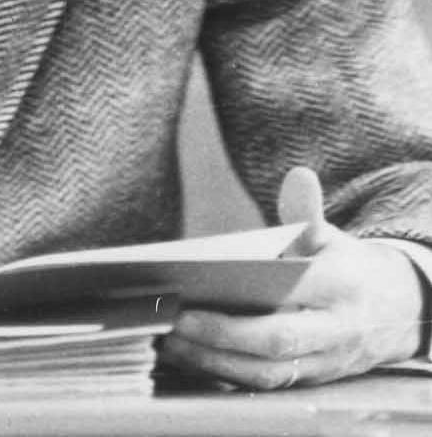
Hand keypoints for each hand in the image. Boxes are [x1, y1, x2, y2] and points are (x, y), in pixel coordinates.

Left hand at [158, 166, 424, 387]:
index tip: (195, 290)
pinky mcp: (309, 382)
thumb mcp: (333, 236)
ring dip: (213, 362)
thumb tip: (299, 176)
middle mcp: (335, 333)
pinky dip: (223, 375)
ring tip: (166, 341)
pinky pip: (264, 386)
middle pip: (275, 344)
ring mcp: (323, 364)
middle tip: (170, 321)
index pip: (292, 300)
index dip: (245, 302)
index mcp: (340, 289)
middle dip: (219, 336)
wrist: (397, 312)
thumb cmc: (347, 268)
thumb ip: (308, 212)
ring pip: (267, 374)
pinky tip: (186, 357)